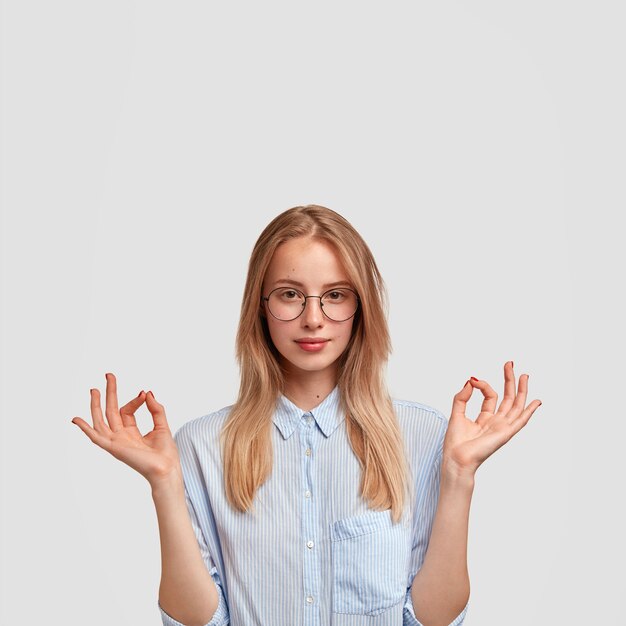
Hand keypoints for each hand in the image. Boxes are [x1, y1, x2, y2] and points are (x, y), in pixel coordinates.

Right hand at [71, 373, 181, 486]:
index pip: (127, 410)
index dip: (135, 400)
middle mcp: (121, 436)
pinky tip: (77, 419)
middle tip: (109, 375)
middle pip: (111, 411)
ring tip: (95, 389)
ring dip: (96, 405)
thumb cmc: (165, 452)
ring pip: (101, 420)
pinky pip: (96, 437)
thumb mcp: (162, 425)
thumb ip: (155, 409)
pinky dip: (85, 429)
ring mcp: (116, 442)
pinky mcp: (113, 448)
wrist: (166, 468)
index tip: (145, 393)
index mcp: (131, 432)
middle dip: (109, 393)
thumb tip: (148, 392)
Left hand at [442, 361, 541, 475]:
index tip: (473, 380)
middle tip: (510, 364)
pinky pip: (520, 421)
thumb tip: (470, 381)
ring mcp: (502, 428)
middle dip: (510, 380)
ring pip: (516, 406)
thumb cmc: (455, 443)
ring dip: (521, 390)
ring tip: (524, 375)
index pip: (490, 396)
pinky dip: (529, 411)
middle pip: (508, 398)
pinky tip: (536, 402)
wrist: (456, 459)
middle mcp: (496, 422)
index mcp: (485, 419)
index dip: (483, 385)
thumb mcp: (456, 413)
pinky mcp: (505, 433)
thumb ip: (462, 397)